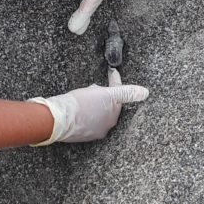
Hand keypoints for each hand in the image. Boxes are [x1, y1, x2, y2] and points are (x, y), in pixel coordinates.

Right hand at [30, 68, 148, 143]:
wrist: (58, 118)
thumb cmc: (82, 105)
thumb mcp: (106, 94)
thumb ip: (126, 93)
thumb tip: (145, 93)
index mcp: (112, 118)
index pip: (119, 97)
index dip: (115, 82)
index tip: (112, 71)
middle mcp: (104, 127)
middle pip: (108, 106)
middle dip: (104, 94)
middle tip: (97, 85)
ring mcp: (90, 131)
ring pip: (97, 112)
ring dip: (95, 102)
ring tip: (87, 93)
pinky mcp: (78, 132)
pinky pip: (86, 117)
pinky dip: (85, 109)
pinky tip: (78, 104)